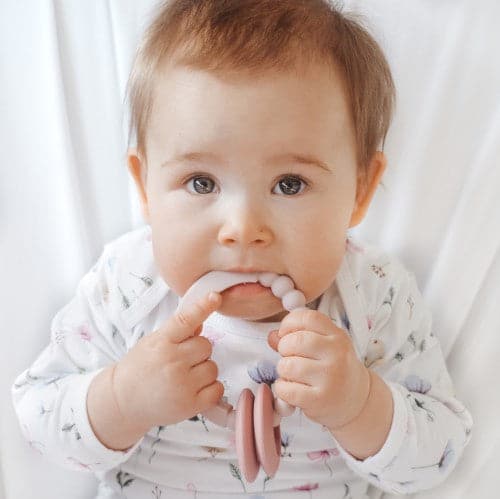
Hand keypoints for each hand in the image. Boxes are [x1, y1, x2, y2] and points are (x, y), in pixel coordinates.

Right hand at [112, 291, 223, 430]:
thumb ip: (178, 332)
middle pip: (206, 345)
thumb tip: (201, 320)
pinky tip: (194, 390)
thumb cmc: (140, 368)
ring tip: (185, 377)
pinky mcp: (190, 405)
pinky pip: (217, 389)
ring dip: (204, 371)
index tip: (215, 297)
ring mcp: (182, 384)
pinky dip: (210, 389)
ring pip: (213, 367)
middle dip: (198, 352)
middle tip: (182, 361)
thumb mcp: (153, 342)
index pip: (185, 319)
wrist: (123, 401)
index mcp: (162, 342)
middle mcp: (172, 361)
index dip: (202, 307)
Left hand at [268, 308, 369, 430]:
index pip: (308, 317)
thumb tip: (272, 336)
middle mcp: (337, 354)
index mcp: (337, 336)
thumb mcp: (324, 346)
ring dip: (283, 370)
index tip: (285, 333)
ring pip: (288, 365)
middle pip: (296, 341)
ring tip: (291, 374)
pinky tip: (291, 388)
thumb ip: (299, 336)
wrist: (357, 400)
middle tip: (289, 356)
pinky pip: (287, 389)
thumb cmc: (335, 368)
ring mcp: (330, 377)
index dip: (289, 323)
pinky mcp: (320, 400)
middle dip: (284, 348)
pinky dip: (282, 388)